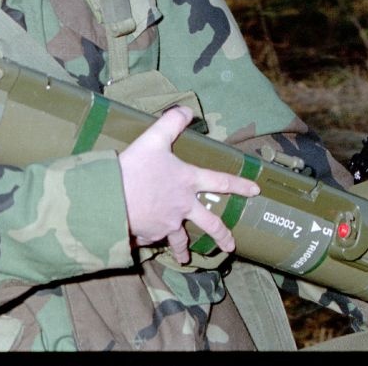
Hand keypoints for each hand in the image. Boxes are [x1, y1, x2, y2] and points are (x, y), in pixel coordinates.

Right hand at [117, 106, 260, 263]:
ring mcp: (167, 224)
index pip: (220, 181)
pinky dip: (151, 237)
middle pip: (209, 224)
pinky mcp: (150, 235)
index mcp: (187, 182)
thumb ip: (171, 122)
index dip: (239, 184)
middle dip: (222, 236)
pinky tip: (145, 237)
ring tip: (185, 258)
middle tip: (230, 247)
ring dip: (182, 248)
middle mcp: (183, 207)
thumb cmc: (134, 168)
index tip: (255, 190)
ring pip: (179, 239)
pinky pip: (153, 237)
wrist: (111, 199)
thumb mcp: (153, 139)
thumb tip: (187, 109)